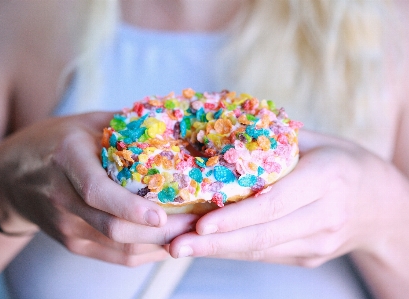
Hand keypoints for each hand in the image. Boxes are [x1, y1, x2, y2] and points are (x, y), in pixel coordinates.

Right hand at [0, 112, 197, 265]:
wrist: (10, 178)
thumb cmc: (53, 142)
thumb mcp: (85, 123)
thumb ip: (124, 125)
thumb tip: (172, 124)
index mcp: (67, 160)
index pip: (97, 192)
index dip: (130, 207)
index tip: (162, 215)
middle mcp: (63, 198)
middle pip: (114, 228)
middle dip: (160, 232)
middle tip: (196, 223)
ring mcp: (67, 226)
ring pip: (119, 248)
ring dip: (159, 246)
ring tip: (191, 233)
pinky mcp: (72, 243)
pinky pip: (115, 256)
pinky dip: (145, 252)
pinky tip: (168, 243)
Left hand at [168, 130, 403, 266]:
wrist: (385, 206)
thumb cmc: (345, 163)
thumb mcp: (320, 142)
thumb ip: (277, 141)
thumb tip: (226, 134)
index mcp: (327, 180)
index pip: (275, 204)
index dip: (236, 217)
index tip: (200, 223)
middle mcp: (325, 217)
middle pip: (264, 235)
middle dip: (216, 243)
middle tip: (176, 244)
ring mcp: (319, 243)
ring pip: (262, 250)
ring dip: (219, 250)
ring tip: (182, 247)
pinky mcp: (311, 256)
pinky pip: (268, 254)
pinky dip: (235, 250)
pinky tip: (208, 246)